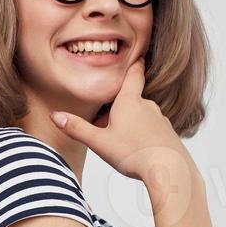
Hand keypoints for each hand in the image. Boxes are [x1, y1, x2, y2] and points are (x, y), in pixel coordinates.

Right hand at [50, 58, 190, 181]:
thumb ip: (77, 128)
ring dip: (130, 123)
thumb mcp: (99, 142)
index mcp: (130, 102)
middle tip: (105, 122)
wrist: (169, 170)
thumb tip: (55, 116)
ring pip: (141, 117)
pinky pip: (152, 130)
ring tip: (119, 142)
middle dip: (119, 108)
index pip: (134, 75)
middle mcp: (148, 107)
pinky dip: (143, 136)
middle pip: (131, 101)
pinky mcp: (168, 135)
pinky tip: (137, 152)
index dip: (135, 64)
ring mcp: (160, 120)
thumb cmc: (134, 154)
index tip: (138, 55)